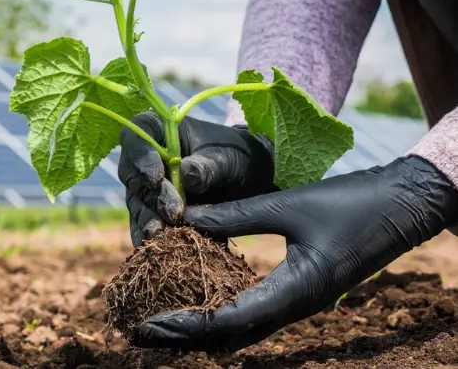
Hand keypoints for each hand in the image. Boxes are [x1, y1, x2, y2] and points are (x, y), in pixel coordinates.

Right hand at [118, 111, 276, 246]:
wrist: (251, 180)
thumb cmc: (239, 156)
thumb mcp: (229, 157)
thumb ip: (208, 165)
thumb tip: (186, 176)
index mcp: (160, 130)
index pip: (137, 136)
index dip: (140, 155)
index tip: (156, 176)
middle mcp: (147, 158)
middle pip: (133, 174)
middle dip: (151, 195)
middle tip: (173, 212)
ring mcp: (147, 187)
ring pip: (137, 203)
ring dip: (147, 220)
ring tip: (159, 236)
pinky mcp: (154, 212)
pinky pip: (145, 225)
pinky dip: (149, 239)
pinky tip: (154, 251)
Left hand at [133, 155, 457, 352]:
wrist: (401, 207)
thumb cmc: (349, 204)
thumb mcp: (288, 206)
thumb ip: (236, 214)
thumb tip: (184, 216)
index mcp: (294, 292)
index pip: (229, 320)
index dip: (186, 324)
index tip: (150, 322)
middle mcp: (293, 307)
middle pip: (230, 337)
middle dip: (185, 337)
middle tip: (141, 331)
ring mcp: (296, 304)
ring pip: (241, 331)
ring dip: (200, 330)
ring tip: (160, 323)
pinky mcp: (297, 294)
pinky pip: (253, 315)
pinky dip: (220, 315)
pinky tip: (195, 302)